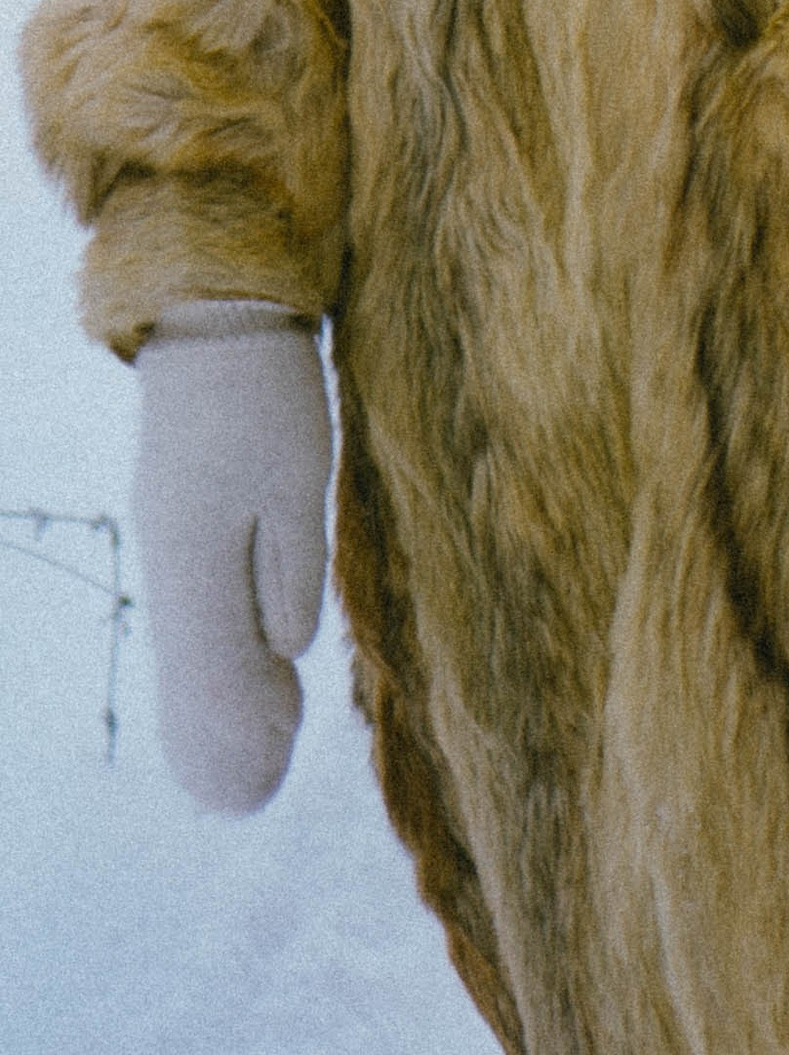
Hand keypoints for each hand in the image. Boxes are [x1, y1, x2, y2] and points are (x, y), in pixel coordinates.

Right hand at [132, 305, 331, 811]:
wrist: (215, 316)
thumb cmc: (266, 391)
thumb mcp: (298, 475)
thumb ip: (292, 566)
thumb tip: (290, 652)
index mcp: (196, 559)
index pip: (208, 675)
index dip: (233, 735)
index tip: (260, 787)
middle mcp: (170, 561)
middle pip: (187, 673)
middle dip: (219, 736)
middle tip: (255, 795)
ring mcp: (169, 539)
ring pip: (188, 645)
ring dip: (219, 701)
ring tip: (259, 753)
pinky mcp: (179, 518)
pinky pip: (193, 609)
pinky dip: (216, 652)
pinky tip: (247, 670)